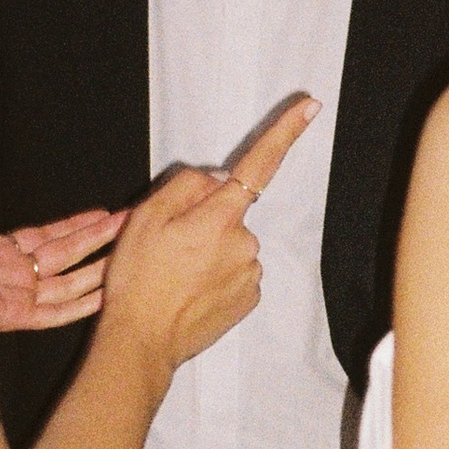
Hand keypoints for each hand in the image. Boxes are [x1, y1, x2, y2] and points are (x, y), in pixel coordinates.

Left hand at [0, 187, 127, 331]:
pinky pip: (53, 312)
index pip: (46, 237)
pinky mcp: (12, 317)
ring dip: (98, 266)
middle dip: (98, 239)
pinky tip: (105, 294)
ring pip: (68, 281)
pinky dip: (80, 304)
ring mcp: (14, 296)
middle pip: (66, 255)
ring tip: (130, 252)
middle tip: (130, 224)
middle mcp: (10, 275)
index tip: (103, 214)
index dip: (75, 225)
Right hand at [101, 97, 318, 374]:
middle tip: (169, 246)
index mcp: (219, 217)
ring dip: (209, 251)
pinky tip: (190, 290)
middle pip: (231, 212)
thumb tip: (216, 178)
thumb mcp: (146, 218)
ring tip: (176, 274)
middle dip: (206, 220)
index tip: (310, 106)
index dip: (285, 132)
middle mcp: (244, 242)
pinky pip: (235, 272)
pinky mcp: (249, 299)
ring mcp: (250, 273)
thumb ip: (186, 185)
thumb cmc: (138, 280)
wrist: (142, 342)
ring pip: (232, 244)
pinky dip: (215, 276)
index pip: (258, 164)